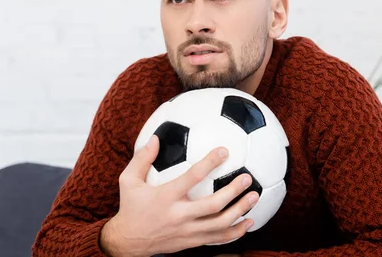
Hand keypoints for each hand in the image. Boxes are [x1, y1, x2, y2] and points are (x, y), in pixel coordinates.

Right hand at [100, 135, 256, 256]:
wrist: (127, 243)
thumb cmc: (130, 207)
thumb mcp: (128, 181)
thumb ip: (142, 159)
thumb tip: (154, 137)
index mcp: (165, 197)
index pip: (192, 177)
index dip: (210, 163)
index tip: (224, 151)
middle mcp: (179, 216)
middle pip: (213, 205)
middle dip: (233, 191)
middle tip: (248, 178)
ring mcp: (187, 231)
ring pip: (220, 224)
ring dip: (240, 211)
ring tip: (255, 197)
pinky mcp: (192, 242)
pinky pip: (218, 239)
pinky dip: (236, 232)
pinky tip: (249, 222)